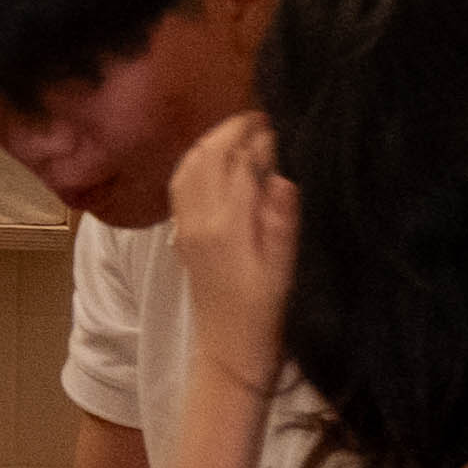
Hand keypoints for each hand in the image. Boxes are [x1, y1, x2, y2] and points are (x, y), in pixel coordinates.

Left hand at [170, 109, 299, 389]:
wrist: (229, 352)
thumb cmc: (268, 315)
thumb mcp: (286, 268)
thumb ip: (281, 219)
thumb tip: (281, 173)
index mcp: (226, 224)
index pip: (238, 162)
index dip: (260, 136)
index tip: (283, 120)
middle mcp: (196, 219)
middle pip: (206, 155)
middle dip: (233, 129)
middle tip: (264, 115)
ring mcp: (184, 226)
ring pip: (189, 165)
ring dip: (213, 140)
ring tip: (245, 129)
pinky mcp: (181, 234)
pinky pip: (181, 183)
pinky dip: (199, 160)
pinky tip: (219, 158)